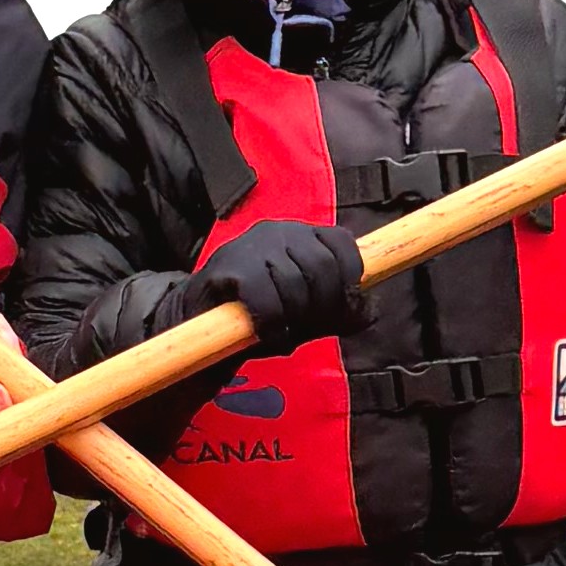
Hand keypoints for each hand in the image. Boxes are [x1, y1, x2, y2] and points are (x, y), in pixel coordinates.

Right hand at [194, 216, 364, 353]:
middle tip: (305, 325)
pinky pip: (268, 301)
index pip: (342, 242)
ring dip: (293, 320)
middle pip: (324, 266)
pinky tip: (266, 333)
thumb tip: (370, 311)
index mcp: (300, 234)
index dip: (349, 276)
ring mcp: (253, 247)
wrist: (195, 324)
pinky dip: (273, 325)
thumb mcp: (306, 314)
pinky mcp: (230, 269)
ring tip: (279, 331)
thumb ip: (339, 312)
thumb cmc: (256, 316)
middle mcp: (278, 231)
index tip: (339, 304)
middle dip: (323, 305)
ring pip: (297, 285)